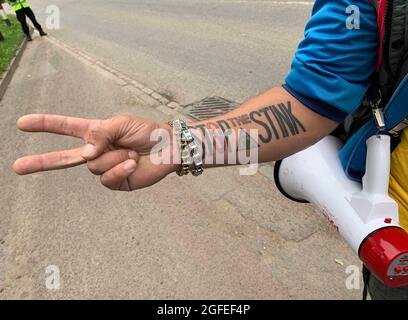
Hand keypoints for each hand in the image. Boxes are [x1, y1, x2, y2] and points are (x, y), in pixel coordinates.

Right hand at [13, 114, 177, 190]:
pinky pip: (107, 178)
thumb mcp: (121, 124)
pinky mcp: (116, 182)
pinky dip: (120, 169)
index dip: (45, 125)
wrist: (169, 148)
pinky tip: (132, 163)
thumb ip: (99, 134)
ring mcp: (106, 168)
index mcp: (96, 133)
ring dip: (115, 156)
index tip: (22, 124)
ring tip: (130, 151)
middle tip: (17, 166)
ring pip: (94, 165)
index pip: (66, 128)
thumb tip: (84, 155)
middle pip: (64, 158)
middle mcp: (97, 151)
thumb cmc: (148, 132)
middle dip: (41, 162)